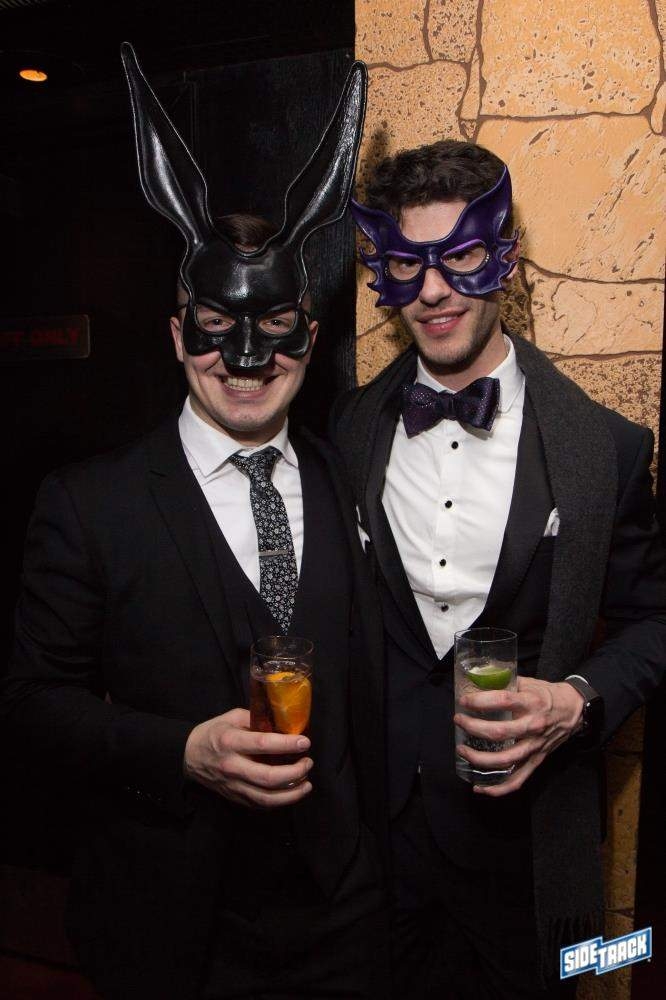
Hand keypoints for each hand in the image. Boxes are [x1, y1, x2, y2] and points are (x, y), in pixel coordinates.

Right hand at [184, 707, 312, 808]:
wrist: (188, 756)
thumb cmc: (213, 732)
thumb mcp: (232, 717)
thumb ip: (256, 719)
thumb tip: (283, 723)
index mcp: (230, 741)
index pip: (262, 744)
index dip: (286, 744)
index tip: (305, 742)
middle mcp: (232, 766)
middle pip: (268, 777)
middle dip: (294, 772)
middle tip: (308, 763)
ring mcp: (234, 785)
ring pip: (267, 798)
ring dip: (292, 793)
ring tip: (307, 783)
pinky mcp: (235, 798)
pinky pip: (261, 805)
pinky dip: (280, 801)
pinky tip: (292, 792)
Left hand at [454, 677, 584, 796]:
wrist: (574, 710)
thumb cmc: (547, 695)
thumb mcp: (529, 683)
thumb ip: (506, 684)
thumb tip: (478, 682)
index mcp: (531, 703)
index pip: (502, 701)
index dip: (480, 701)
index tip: (464, 701)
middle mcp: (533, 726)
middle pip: (499, 732)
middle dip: (473, 728)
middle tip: (459, 721)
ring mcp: (535, 746)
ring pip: (505, 760)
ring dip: (479, 758)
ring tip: (462, 750)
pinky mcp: (537, 760)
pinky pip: (517, 779)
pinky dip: (498, 788)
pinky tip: (479, 787)